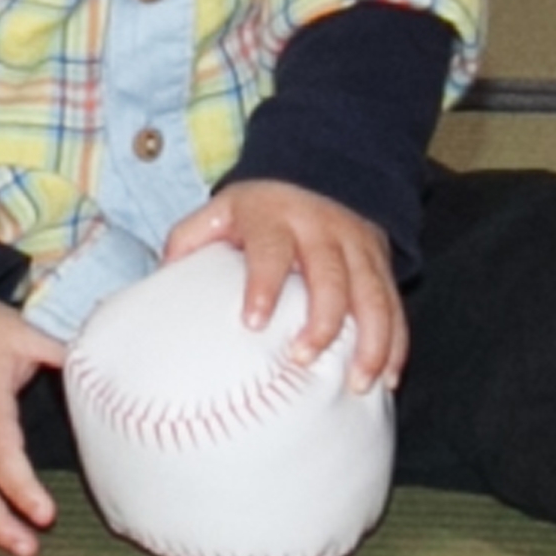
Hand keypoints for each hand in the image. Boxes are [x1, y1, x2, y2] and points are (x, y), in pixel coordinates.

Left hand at [163, 181, 405, 391]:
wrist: (322, 172)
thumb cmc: (260, 211)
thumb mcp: (220, 211)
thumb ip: (189, 240)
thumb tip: (160, 279)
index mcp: (277, 219)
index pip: (271, 250)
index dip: (263, 284)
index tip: (253, 322)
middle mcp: (324, 231)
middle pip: (330, 276)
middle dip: (323, 320)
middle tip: (304, 358)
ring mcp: (358, 249)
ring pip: (373, 296)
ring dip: (370, 341)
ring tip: (359, 383)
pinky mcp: (381, 266)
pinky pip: (395, 307)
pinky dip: (395, 344)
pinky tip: (388, 378)